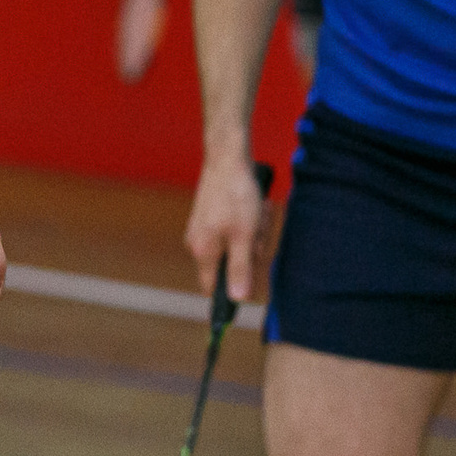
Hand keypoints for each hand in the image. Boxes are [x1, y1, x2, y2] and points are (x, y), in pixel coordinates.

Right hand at [184, 155, 269, 302]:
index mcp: (202, 251)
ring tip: (256, 213)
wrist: (227, 158)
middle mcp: (198, 242)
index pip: (213, 287)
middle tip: (258, 231)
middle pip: (230, 264)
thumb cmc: (235, 196)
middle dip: (251, 251)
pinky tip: (253, 207)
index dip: (232, 290)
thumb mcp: (244, 236)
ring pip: (235, 245)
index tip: (251, 282)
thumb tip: (237, 298)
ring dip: (252, 234)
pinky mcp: (211, 215)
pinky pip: (234, 230)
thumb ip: (240, 269)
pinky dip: (247, 223)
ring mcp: (203, 227)